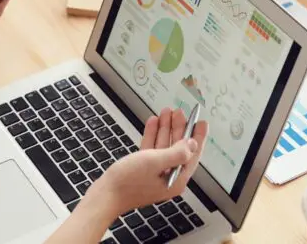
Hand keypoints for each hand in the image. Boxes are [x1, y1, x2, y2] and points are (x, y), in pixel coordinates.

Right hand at [88, 108, 207, 216]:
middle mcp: (167, 177)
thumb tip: (192, 144)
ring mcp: (155, 173)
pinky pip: (152, 149)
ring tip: (166, 112)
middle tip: (180, 112)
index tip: (201, 122)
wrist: (105, 194)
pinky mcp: (143, 169)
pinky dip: (153, 135)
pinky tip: (153, 123)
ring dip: (165, 128)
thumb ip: (176, 153)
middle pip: (178, 148)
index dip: (198, 137)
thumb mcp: (155, 162)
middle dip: (179, 128)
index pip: (192, 154)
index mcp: (175, 179)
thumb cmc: (127, 182)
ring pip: (164, 146)